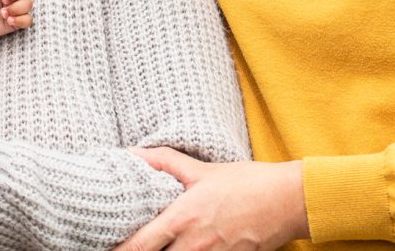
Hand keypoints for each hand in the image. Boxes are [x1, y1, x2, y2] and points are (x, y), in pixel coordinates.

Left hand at [113, 149, 308, 250]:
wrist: (290, 200)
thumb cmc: (246, 182)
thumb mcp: (201, 169)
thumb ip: (164, 162)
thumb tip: (131, 154)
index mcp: (183, 219)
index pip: (140, 246)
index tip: (104, 249)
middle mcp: (195, 245)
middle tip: (124, 249)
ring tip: (155, 248)